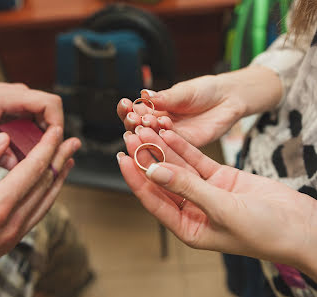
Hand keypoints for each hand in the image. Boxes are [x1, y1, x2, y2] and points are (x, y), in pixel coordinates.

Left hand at [0, 80, 63, 168]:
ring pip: (46, 119)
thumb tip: (14, 166)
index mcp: (10, 96)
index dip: (57, 123)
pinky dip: (35, 138)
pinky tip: (24, 154)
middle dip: (53, 136)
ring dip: (44, 138)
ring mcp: (21, 102)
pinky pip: (36, 123)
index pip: (50, 103)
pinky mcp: (19, 109)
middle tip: (44, 158)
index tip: (53, 144)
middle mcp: (20, 96)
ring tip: (34, 158)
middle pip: (52, 112)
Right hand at [0, 127, 80, 296]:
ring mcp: (10, 239)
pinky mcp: (6, 245)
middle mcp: (10, 226)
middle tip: (74, 142)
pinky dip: (45, 197)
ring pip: (44, 203)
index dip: (47, 147)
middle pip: (44, 186)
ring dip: (58, 179)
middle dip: (60, 160)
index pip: (32, 170)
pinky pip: (35, 216)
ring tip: (68, 162)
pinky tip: (47, 188)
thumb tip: (3, 141)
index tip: (58, 131)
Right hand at [117, 66, 281, 146]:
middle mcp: (160, 124)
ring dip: (147, 131)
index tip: (125, 104)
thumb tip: (145, 96)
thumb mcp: (183, 91)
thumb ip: (166, 97)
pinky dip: (164, 137)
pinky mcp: (185, 144)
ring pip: (153, 138)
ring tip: (146, 123)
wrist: (229, 98)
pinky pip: (171, 144)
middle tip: (134, 117)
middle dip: (134, 122)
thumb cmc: (205, 91)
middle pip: (139, 128)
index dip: (127, 109)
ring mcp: (171, 135)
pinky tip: (162, 129)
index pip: (134, 111)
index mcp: (155, 109)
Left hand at [117, 127, 316, 274]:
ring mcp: (205, 192)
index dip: (135, 179)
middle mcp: (192, 210)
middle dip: (145, 158)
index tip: (122, 159)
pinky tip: (169, 132)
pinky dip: (184, 146)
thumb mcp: (222, 210)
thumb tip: (154, 171)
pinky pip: (197, 160)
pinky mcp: (219, 178)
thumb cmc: (266, 231)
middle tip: (130, 136)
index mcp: (188, 227)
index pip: (153, 199)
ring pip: (177, 166)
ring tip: (146, 128)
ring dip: (162, 148)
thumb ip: (188, 188)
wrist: (301, 226)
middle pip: (162, 179)